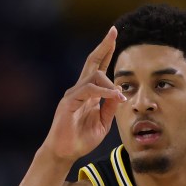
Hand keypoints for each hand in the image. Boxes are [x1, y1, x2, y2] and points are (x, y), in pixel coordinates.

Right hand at [41, 26, 125, 162]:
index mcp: (89, 93)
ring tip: (120, 97)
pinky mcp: (69, 102)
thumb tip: (119, 90)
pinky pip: (88, 90)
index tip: (114, 37)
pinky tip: (113, 96)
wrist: (65, 152)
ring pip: (93, 76)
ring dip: (109, 84)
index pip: (98, 68)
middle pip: (92, 62)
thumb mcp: (103, 122)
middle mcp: (80, 90)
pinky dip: (103, 92)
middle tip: (113, 32)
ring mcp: (73, 94)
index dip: (106, 52)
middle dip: (103, 46)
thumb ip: (111, 107)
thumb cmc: (82, 139)